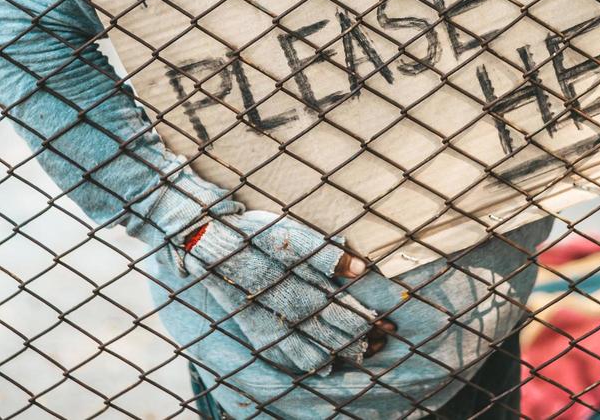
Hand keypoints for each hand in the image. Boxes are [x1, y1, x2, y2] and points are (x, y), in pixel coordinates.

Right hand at [174, 210, 397, 375]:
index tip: (390, 324)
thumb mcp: (293, 235)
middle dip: (363, 341)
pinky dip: (311, 363)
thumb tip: (361, 270)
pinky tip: (324, 364)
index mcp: (304, 287)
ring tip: (363, 354)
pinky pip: (289, 356)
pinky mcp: (259, 332)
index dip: (370, 322)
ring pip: (316, 351)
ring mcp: (274, 326)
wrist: (209, 245)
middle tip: (383, 341)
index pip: (347, 314)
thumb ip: (328, 255)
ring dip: (342, 355)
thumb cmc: (256, 235)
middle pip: (336, 336)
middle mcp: (291, 312)